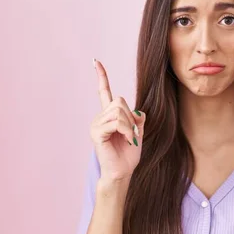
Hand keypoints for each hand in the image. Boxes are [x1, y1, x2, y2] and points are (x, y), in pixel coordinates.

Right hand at [89, 59, 145, 183]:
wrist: (122, 172)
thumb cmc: (128, 155)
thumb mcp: (138, 133)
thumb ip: (138, 119)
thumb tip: (138, 112)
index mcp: (108, 115)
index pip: (104, 91)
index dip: (101, 76)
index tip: (96, 61)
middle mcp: (100, 117)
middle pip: (120, 101)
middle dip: (131, 117)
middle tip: (132, 133)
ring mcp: (96, 124)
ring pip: (119, 111)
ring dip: (129, 126)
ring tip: (128, 139)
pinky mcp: (96, 132)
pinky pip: (115, 123)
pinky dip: (126, 131)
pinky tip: (126, 140)